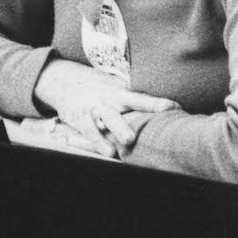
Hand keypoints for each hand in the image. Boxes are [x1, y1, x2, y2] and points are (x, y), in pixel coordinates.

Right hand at [33, 59, 178, 157]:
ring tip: (129, 142)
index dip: (158, 102)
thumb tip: (164, 111)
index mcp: (120, 92)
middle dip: (146, 108)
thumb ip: (134, 100)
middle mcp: (109, 98)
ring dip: (118, 130)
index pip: (142, 97)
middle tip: (159, 118)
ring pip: (109, 118)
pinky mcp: (80, 119)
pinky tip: (110, 153)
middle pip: (129, 102)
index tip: (175, 107)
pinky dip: (99, 142)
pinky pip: (90, 132)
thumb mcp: (114, 90)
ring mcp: (94, 108)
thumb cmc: (97, 92)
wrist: (63, 84)